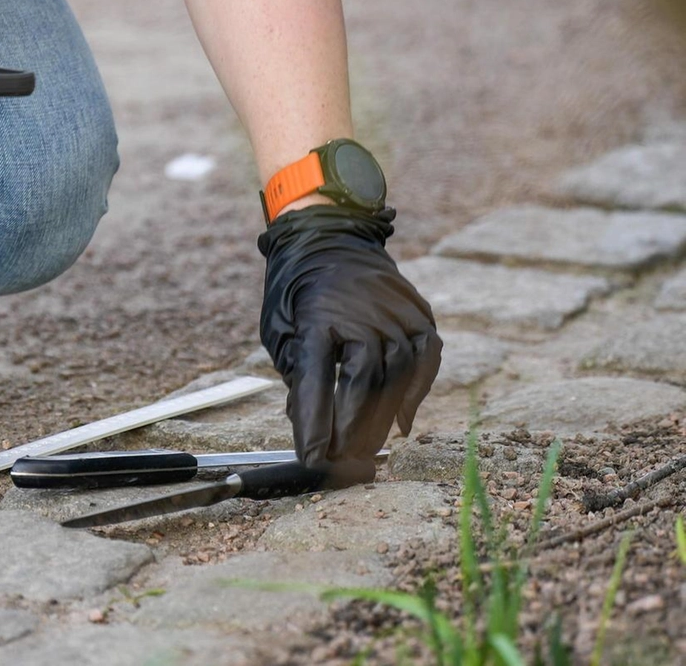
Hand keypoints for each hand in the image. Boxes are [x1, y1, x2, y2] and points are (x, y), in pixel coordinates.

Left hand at [257, 205, 440, 483]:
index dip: (315, 423)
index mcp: (316, 318)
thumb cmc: (297, 295)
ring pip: (396, 377)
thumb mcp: (281, 334)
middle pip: (362, 384)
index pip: (316, 380)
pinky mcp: (418, 315)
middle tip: (341, 464)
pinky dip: (415, 395)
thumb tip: (312, 431)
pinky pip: (424, 361)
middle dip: (351, 431)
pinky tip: (401, 423)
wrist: (329, 241)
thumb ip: (297, 378)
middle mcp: (361, 314)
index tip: (312, 457)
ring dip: (381, 421)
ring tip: (366, 451)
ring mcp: (395, 313)